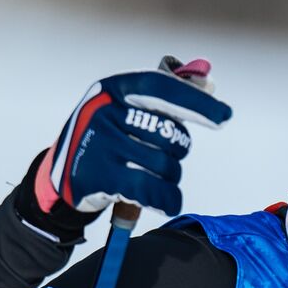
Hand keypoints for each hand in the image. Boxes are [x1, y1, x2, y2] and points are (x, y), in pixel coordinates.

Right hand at [33, 58, 231, 218]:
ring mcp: (101, 145)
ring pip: (166, 166)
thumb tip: (210, 85)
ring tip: (152, 177)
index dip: (197, 103)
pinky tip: (165, 201)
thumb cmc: (107, 138)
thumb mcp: (126, 109)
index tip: (225, 116)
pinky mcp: (100, 178)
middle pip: (170, 135)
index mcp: (114, 89)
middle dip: (177, 151)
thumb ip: (166, 98)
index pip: (163, 89)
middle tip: (162, 155)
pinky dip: (168, 200)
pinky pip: (154, 191)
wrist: (61, 175)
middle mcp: (105, 112)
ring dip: (170, 178)